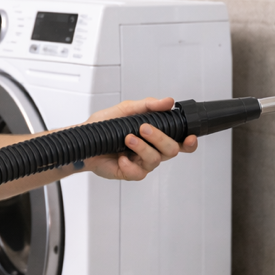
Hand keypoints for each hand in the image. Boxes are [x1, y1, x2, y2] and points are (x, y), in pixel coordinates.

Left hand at [81, 97, 197, 180]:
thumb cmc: (104, 125)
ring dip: (142, 148)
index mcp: (155, 135)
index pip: (180, 141)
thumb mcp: (126, 109)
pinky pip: (138, 173)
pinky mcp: (130, 173)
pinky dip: (129, 164)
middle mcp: (152, 150)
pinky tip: (121, 157)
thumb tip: (168, 101)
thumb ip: (148, 106)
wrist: (84, 139)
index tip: (190, 137)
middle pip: (172, 150)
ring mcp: (142, 162)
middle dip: (160, 138)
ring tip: (127, 138)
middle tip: (144, 128)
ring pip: (155, 160)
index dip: (189, 142)